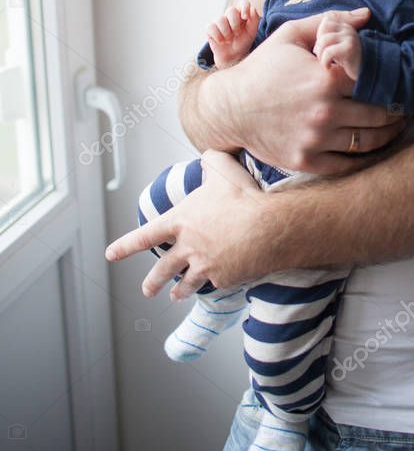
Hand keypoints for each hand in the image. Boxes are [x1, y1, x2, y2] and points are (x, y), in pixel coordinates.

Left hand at [105, 150, 276, 295]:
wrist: (266, 228)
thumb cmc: (242, 197)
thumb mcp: (222, 168)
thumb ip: (211, 160)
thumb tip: (207, 155)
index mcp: (181, 221)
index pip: (145, 235)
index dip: (125, 246)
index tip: (110, 254)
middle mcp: (188, 247)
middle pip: (164, 268)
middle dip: (153, 281)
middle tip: (146, 290)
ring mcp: (205, 265)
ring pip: (187, 283)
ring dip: (180, 291)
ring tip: (175, 296)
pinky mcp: (224, 278)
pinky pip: (217, 282)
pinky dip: (216, 282)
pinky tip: (219, 283)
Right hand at [207, 0, 259, 68]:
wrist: (233, 56)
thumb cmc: (243, 42)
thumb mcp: (252, 33)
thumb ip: (254, 20)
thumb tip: (252, 9)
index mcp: (241, 14)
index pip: (243, 3)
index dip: (244, 8)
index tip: (245, 17)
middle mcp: (230, 15)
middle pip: (231, 10)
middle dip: (235, 24)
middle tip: (237, 34)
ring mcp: (219, 20)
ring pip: (221, 19)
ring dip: (227, 33)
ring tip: (229, 39)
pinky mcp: (210, 28)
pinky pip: (211, 27)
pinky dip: (218, 37)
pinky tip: (221, 42)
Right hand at [207, 7, 405, 174]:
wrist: (229, 107)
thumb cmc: (262, 67)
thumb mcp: (291, 35)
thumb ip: (329, 23)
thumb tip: (366, 15)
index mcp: (325, 79)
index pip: (373, 81)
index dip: (389, 81)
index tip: (398, 82)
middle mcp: (324, 111)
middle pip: (379, 115)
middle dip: (397, 112)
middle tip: (406, 109)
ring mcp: (315, 139)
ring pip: (368, 143)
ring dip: (388, 136)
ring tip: (396, 129)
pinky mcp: (306, 161)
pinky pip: (346, 166)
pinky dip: (363, 160)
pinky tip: (372, 150)